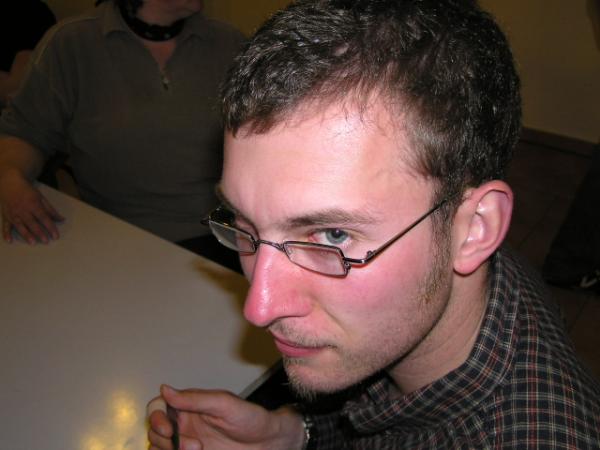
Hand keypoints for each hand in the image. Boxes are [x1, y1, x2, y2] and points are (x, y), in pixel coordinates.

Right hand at [0, 170, 62, 243]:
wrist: (10, 183)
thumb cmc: (28, 191)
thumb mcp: (41, 198)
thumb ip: (51, 210)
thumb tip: (61, 219)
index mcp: (33, 204)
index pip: (44, 217)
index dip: (50, 227)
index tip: (56, 236)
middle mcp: (23, 210)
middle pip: (32, 223)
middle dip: (39, 232)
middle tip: (46, 241)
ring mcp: (13, 213)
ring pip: (20, 226)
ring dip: (26, 234)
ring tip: (32, 243)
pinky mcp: (5, 216)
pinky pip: (5, 225)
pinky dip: (6, 233)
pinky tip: (9, 241)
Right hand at [147, 384, 305, 449]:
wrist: (268, 442)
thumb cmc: (251, 419)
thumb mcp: (223, 404)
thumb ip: (194, 399)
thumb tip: (165, 389)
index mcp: (189, 406)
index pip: (157, 407)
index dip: (156, 417)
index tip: (170, 429)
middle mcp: (185, 423)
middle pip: (155, 430)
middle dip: (167, 439)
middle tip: (193, 445)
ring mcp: (187, 441)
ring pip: (159, 446)